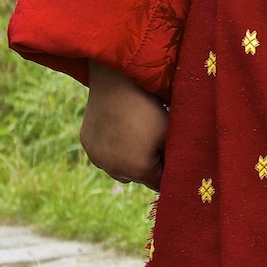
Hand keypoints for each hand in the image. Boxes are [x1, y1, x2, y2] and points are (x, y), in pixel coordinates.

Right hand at [80, 61, 167, 189]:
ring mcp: (98, 158)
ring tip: (136, 135)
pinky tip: (119, 129)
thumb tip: (179, 171)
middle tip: (153, 140)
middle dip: (147, 165)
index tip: (170, 154)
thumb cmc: (148, 108)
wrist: (116, 83)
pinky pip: (103, 154)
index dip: (167, 170)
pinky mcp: (87, 144)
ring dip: (127, 159)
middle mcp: (114, 170)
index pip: (159, 183)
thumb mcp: (168, 134)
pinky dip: (111, 148)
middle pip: (138, 177)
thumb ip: (174, 158)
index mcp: (138, 170)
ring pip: (119, 168)